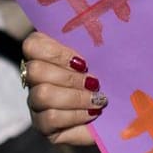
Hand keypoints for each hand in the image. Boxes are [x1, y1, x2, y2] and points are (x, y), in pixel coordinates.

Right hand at [23, 31, 104, 146]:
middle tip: (93, 82)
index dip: (56, 52)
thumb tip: (104, 26)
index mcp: (46, 54)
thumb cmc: (111, 79)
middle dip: (69, 77)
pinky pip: (50, 118)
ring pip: (42, 95)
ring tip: (97, 99)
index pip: (32, 44)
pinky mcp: (43, 125)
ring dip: (75, 97)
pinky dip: (75, 115)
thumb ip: (96, 43)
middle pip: (35, 70)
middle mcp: (35, 78)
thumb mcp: (105, 57)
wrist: (120, 113)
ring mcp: (36, 103)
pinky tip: (91, 113)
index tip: (83, 62)